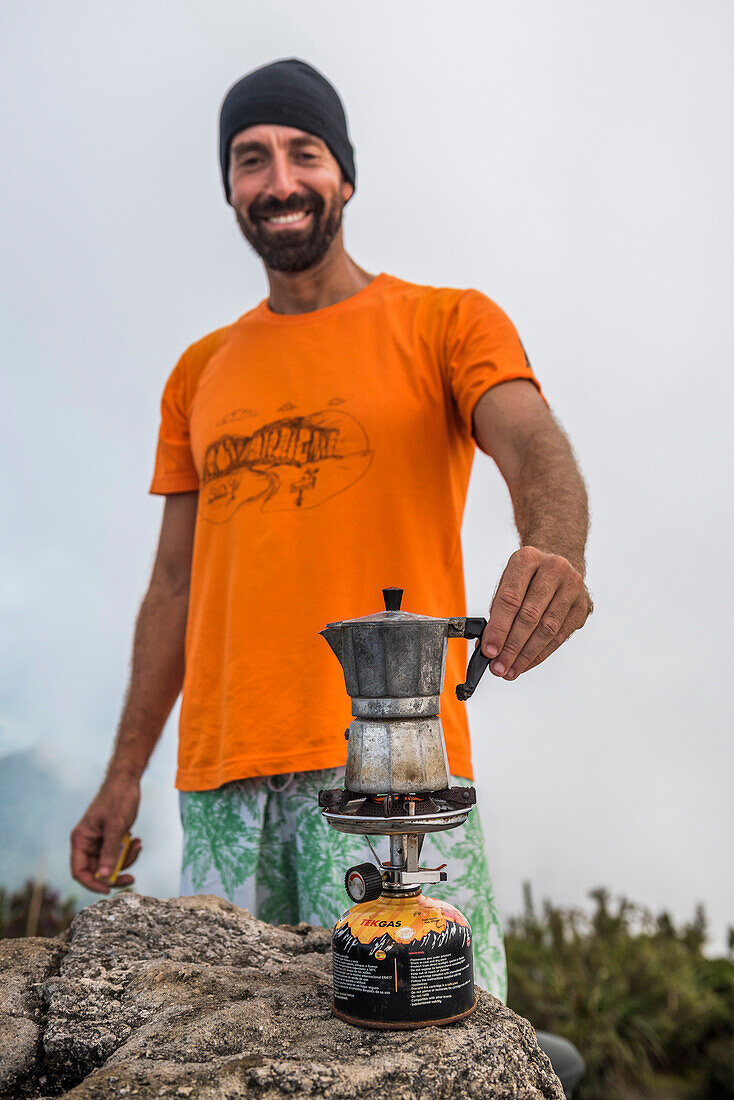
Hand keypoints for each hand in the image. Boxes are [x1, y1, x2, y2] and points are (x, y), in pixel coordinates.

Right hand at [70, 775, 142, 894]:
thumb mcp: (116, 827)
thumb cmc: (118, 799)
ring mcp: (99, 841)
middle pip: (97, 871)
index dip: (92, 884)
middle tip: (132, 878)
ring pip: (110, 863)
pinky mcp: (110, 838)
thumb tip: (103, 878)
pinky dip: (128, 851)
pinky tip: (137, 840)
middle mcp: (87, 842)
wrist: (127, 781)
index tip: (108, 890)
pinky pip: (118, 854)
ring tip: (138, 844)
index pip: (79, 871)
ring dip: (126, 859)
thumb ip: (109, 852)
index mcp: (81, 839)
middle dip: (115, 872)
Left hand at [481, 546, 591, 679]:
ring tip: (511, 669)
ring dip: (527, 654)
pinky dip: (541, 653)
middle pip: (529, 616)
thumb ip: (497, 611)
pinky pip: (560, 636)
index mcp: (527, 559)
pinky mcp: (582, 606)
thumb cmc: (529, 577)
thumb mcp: (508, 582)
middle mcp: (553, 569)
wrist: (559, 563)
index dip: (498, 628)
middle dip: (512, 646)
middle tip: (499, 666)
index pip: (510, 599)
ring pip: (547, 629)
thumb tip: (489, 645)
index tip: (489, 650)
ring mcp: (572, 587)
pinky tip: (527, 663)